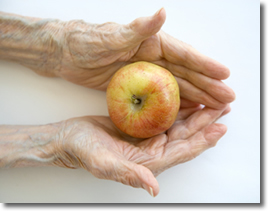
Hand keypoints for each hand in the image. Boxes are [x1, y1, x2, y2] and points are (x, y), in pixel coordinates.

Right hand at [53, 102, 230, 196]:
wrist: (69, 138)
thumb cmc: (83, 150)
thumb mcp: (103, 163)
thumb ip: (128, 175)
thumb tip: (153, 189)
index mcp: (148, 162)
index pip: (182, 151)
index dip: (203, 141)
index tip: (220, 127)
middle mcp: (152, 151)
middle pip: (185, 137)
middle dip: (205, 124)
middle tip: (223, 109)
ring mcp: (147, 138)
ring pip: (178, 126)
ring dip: (195, 117)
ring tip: (211, 104)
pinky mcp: (140, 127)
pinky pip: (164, 117)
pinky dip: (178, 109)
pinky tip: (186, 101)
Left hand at [56, 8, 234, 108]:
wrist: (67, 55)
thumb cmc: (86, 42)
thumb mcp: (111, 36)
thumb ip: (138, 29)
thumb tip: (162, 13)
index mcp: (152, 43)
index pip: (184, 54)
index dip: (205, 65)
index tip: (224, 74)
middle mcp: (154, 58)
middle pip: (186, 73)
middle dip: (208, 86)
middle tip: (227, 98)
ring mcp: (147, 74)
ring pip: (177, 86)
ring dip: (196, 96)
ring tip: (214, 106)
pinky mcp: (137, 86)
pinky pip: (161, 97)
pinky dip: (175, 103)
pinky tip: (187, 110)